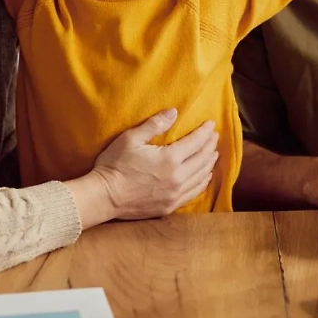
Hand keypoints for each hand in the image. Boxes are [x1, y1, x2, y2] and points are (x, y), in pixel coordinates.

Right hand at [84, 108, 219, 220]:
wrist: (103, 197)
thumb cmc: (114, 165)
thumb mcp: (131, 139)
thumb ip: (154, 125)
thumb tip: (174, 111)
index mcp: (170, 159)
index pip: (196, 142)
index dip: (205, 132)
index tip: (211, 124)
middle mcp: (178, 177)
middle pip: (202, 159)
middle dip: (210, 145)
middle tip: (214, 136)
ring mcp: (175, 194)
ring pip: (201, 176)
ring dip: (209, 163)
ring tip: (213, 153)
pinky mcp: (170, 206)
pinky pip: (193, 193)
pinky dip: (202, 182)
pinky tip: (205, 177)